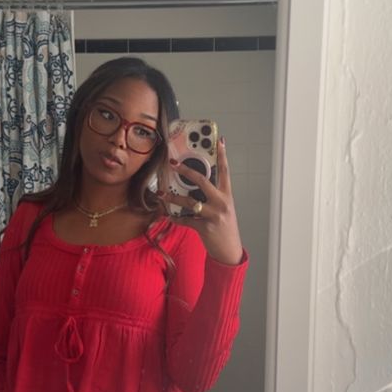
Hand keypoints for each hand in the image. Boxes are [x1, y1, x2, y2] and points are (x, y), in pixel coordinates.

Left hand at [158, 138, 243, 264]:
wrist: (229, 250)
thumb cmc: (225, 228)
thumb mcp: (223, 209)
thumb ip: (212, 197)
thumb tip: (195, 186)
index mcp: (227, 195)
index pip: (225, 171)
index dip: (222, 155)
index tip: (219, 141)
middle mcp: (221, 203)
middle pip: (202, 181)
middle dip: (186, 171)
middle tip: (173, 164)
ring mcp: (213, 215)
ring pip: (189, 202)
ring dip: (172, 198)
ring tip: (161, 194)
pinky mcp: (205, 227)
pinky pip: (185, 220)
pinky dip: (175, 218)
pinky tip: (168, 216)